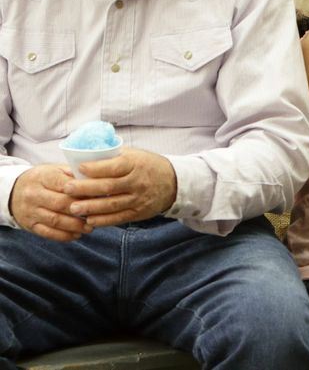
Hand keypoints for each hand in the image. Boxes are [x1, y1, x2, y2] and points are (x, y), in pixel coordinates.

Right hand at [10, 165, 92, 241]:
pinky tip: (77, 235)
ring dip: (75, 226)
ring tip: (90, 228)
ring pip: (55, 220)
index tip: (99, 195)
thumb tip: (97, 181)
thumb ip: (73, 174)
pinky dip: (64, 236)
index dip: (83, 192)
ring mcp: (31, 211)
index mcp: (43, 177)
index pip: (65, 185)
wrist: (14, 191)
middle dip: (81, 210)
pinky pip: (47, 233)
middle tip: (98, 214)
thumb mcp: (55, 170)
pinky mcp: (29, 225)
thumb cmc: (43, 179)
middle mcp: (34, 194)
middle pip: (61, 204)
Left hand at [62, 149, 177, 227]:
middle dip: (85, 189)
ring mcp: (139, 198)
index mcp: (136, 164)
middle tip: (67, 190)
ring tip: (73, 208)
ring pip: (112, 205)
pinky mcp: (139, 212)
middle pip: (109, 187)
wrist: (173, 182)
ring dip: (90, 207)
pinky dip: (103, 220)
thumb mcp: (135, 155)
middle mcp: (138, 182)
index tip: (79, 168)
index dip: (95, 168)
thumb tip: (86, 157)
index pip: (113, 167)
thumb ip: (114, 157)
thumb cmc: (148, 166)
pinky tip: (89, 220)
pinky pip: (119, 218)